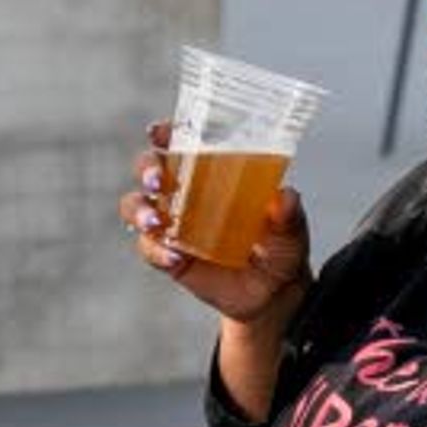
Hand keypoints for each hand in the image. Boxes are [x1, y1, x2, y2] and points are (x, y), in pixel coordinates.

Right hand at [122, 121, 312, 330]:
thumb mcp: (290, 230)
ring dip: (139, 209)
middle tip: (157, 182)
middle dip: (146, 169)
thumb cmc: (281, 248)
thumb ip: (288, 215)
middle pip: (149, 170)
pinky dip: (156, 251)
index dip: (166, 134)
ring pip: (136, 206)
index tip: (159, 132)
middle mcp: (187, 193)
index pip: (183, 144)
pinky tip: (175, 257)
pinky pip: (149, 248)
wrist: (273, 293)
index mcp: (214, 173)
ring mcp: (174, 225)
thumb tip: (285, 198)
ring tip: (155, 222)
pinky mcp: (170, 256)